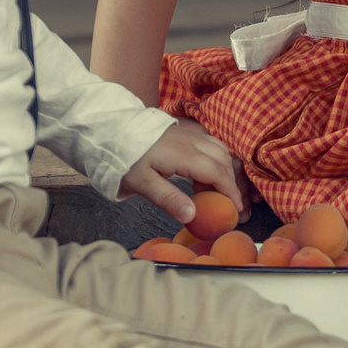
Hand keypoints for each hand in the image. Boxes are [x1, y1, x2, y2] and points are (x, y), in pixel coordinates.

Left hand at [117, 117, 242, 224]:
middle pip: (223, 160)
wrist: (112, 131)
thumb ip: (168, 199)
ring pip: (219, 149)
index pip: (217, 172)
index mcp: (184, 154)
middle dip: (232, 182)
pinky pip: (210, 143)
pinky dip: (217, 158)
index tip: (236, 209)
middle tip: (231, 205)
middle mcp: (192, 140)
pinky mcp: (184, 131)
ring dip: (225, 169)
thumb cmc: (125, 159)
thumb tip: (191, 216)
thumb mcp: (142, 183)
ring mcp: (189, 133)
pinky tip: (207, 173)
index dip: (230, 191)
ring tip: (218, 192)